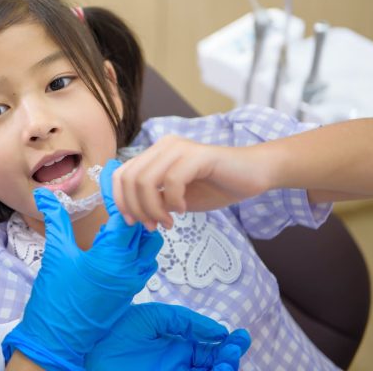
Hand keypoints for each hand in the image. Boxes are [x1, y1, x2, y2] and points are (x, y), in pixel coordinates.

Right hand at [2, 160, 162, 370]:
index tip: (113, 167)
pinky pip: (143, 261)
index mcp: (113, 256)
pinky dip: (135, 244)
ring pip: (148, 244)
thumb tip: (46, 194)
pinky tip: (116, 239)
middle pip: (146, 225)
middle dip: (133, 203)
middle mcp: (130, 268)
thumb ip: (57, 220)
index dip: (118, 187)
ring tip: (119, 212)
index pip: (126, 212)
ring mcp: (132, 281)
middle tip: (118, 186)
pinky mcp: (129, 291)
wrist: (58, 339)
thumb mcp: (56, 253)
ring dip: (137, 225)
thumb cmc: (56, 298)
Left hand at [86, 303, 251, 370]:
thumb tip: (219, 331)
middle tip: (233, 350)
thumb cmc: (116, 329)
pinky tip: (213, 369)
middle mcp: (179, 366)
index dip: (229, 345)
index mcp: (178, 348)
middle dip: (230, 359)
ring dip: (222, 370)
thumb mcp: (156, 317)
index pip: (212, 351)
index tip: (241, 336)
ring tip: (225, 361)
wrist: (90, 346)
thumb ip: (187, 322)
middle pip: (215, 368)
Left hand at [113, 136, 268, 229]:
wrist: (252, 175)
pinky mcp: (197, 155)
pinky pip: (172, 180)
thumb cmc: (214, 186)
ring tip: (167, 222)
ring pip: (145, 180)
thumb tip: (131, 214)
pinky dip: (173, 201)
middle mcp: (163, 146)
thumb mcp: (175, 198)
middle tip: (152, 226)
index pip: (120, 174)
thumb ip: (154, 201)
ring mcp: (179, 148)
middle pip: (129, 178)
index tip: (132, 222)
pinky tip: (183, 209)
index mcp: (154, 154)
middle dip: (136, 208)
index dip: (120, 200)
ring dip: (152, 208)